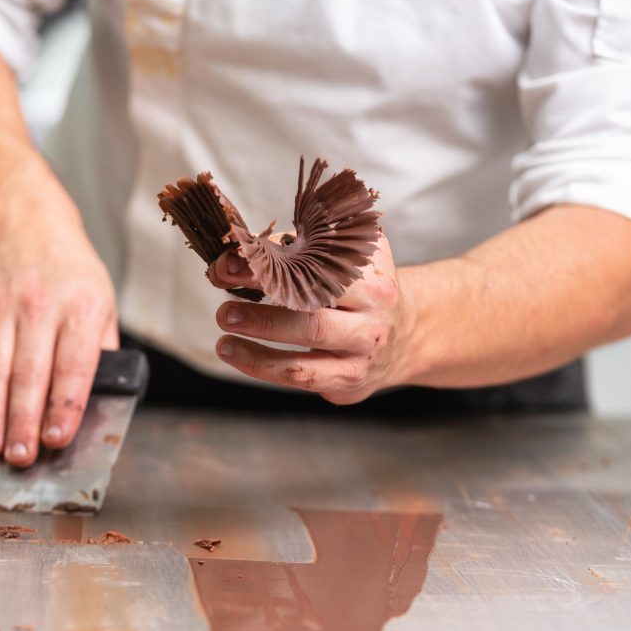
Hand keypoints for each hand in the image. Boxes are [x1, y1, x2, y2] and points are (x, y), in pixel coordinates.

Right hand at [0, 225, 117, 466]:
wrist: (26, 228)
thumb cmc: (71, 279)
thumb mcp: (103, 306)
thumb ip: (101, 354)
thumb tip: (94, 409)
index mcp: (81, 308)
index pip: (73, 366)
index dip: (64, 407)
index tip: (56, 440)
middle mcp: (40, 305)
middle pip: (28, 373)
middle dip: (22, 422)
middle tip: (19, 459)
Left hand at [208, 233, 407, 404]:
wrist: (406, 335)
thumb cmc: (363, 291)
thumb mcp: (346, 261)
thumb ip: (301, 250)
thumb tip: (239, 251)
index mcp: (372, 278)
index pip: (317, 269)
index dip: (270, 265)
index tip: (231, 261)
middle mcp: (372, 317)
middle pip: (313, 315)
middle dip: (262, 309)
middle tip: (224, 306)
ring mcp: (361, 354)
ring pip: (306, 351)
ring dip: (258, 345)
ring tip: (223, 334)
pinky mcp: (348, 381)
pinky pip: (301, 377)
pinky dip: (263, 366)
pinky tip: (236, 352)